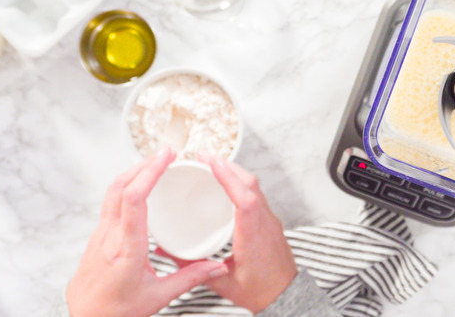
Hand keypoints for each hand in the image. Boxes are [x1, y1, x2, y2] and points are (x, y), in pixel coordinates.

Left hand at [66, 147, 227, 316]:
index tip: (165, 157)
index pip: (133, 199)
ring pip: (111, 191)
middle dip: (144, 164)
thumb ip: (190, 278)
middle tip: (166, 153)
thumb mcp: (158, 297)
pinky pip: (110, 201)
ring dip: (133, 172)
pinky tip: (139, 186)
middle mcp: (109, 237)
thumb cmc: (117, 312)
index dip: (149, 173)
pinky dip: (126, 185)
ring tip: (155, 163)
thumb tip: (217, 265)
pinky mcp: (98, 235)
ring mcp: (100, 234)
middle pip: (120, 187)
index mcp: (126, 249)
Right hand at [197, 154, 298, 312]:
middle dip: (228, 166)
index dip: (229, 178)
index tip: (212, 162)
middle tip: (204, 157)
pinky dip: (242, 184)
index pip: (245, 200)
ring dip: (235, 172)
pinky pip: (257, 195)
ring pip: (255, 187)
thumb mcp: (223, 284)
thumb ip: (195, 269)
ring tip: (213, 165)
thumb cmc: (261, 292)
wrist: (286, 296)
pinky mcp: (270, 222)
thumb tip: (168, 253)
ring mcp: (270, 221)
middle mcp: (265, 223)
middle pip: (251, 185)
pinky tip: (229, 184)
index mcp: (254, 237)